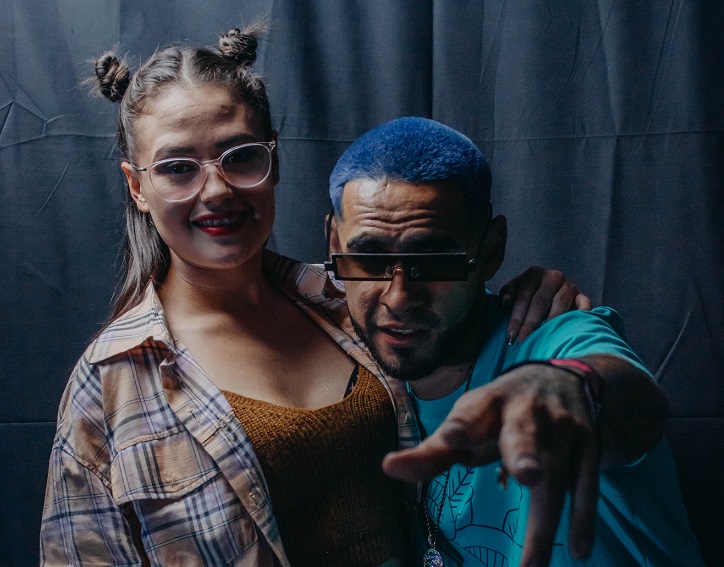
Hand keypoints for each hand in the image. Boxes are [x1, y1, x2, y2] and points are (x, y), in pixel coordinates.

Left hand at [382, 363, 597, 566]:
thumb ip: (433, 450)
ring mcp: (562, 428)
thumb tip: (388, 468)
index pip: (471, 415)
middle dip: (526, 453)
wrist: (561, 378)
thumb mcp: (467, 422)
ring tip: (533, 564)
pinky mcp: (589, 446)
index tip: (451, 441)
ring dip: (550, 516)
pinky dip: (583, 518)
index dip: (461, 428)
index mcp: (487, 405)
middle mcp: (526, 412)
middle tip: (527, 475)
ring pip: (557, 475)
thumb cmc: (498, 412)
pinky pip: (587, 484)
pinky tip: (578, 550)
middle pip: (524, 434)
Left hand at [500, 267, 591, 343]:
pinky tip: (571, 326)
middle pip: (540, 300)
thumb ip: (508, 293)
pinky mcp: (582, 296)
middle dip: (530, 322)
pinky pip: (584, 303)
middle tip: (523, 340)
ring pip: (560, 302)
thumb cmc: (529, 295)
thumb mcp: (516, 290)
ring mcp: (569, 285)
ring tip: (544, 336)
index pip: (523, 296)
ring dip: (551, 320)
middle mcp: (553, 276)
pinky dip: (580, 313)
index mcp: (534, 273)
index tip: (511, 335)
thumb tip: (506, 302)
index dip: (516, 316)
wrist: (553, 291)